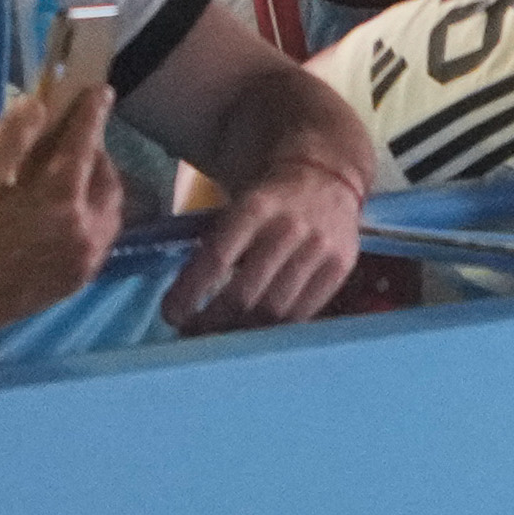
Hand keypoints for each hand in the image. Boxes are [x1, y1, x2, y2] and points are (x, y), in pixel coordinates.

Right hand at [0, 81, 121, 349]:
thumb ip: (12, 139)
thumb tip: (38, 104)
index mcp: (59, 199)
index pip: (85, 144)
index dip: (92, 114)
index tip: (100, 90)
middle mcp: (84, 229)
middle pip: (106, 176)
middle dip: (95, 152)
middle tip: (77, 138)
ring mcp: (85, 258)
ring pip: (110, 208)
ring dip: (98, 184)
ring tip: (74, 173)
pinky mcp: (80, 278)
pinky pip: (102, 236)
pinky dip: (95, 215)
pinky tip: (71, 210)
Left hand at [162, 159, 361, 333]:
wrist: (330, 175)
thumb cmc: (271, 200)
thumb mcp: (239, 207)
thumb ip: (217, 244)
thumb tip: (186, 299)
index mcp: (256, 207)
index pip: (216, 260)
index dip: (189, 294)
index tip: (171, 315)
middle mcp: (290, 228)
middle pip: (244, 293)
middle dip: (211, 322)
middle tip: (193, 335)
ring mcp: (320, 248)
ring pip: (274, 309)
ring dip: (241, 332)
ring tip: (223, 338)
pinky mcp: (341, 265)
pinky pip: (304, 312)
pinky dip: (275, 329)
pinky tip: (258, 331)